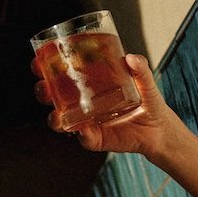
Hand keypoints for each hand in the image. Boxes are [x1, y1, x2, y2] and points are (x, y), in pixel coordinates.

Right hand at [37, 54, 182, 157]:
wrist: (159, 128)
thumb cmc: (148, 101)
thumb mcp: (145, 82)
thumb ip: (140, 69)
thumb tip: (131, 58)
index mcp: (90, 86)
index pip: (62, 77)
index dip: (46, 70)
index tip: (38, 62)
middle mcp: (83, 104)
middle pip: (54, 98)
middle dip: (43, 92)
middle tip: (44, 87)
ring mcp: (88, 122)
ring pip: (62, 121)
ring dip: (54, 118)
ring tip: (56, 115)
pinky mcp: (97, 139)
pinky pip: (85, 139)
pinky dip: (83, 136)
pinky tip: (84, 131)